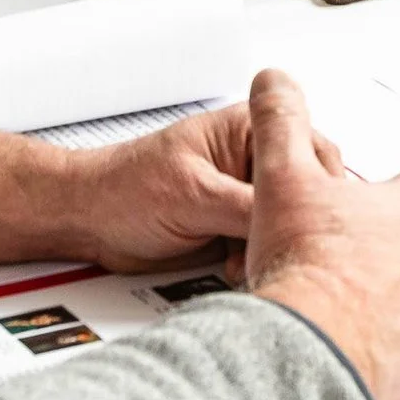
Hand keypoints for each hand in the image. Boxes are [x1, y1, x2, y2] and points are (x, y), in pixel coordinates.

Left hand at [62, 99, 346, 272]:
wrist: (88, 222)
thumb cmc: (124, 188)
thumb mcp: (193, 194)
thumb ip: (247, 206)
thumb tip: (292, 221)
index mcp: (248, 129)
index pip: (307, 153)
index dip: (311, 188)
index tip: (304, 219)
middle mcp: (253, 161)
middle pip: (305, 193)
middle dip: (293, 224)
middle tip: (275, 245)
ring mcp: (247, 197)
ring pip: (289, 225)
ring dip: (276, 247)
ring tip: (249, 260)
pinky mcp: (238, 231)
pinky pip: (268, 248)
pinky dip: (260, 262)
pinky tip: (240, 269)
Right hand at [241, 70, 399, 399]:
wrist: (313, 350)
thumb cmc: (306, 266)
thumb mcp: (282, 177)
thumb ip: (281, 122)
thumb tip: (275, 81)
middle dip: (399, 237)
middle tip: (354, 246)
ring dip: (397, 288)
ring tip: (348, 294)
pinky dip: (393, 336)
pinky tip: (354, 335)